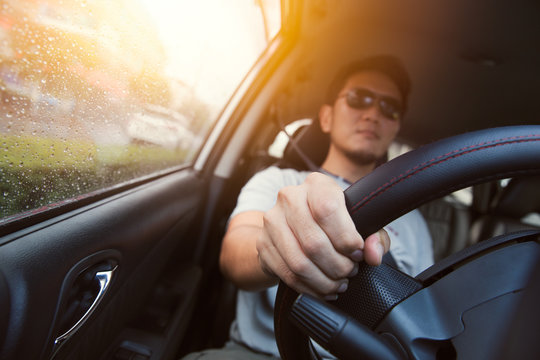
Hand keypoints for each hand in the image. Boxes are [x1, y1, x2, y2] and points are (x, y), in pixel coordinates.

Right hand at [256, 172, 389, 298]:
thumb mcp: (358, 224)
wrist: (292, 228)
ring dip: (324, 281)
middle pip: (314, 242)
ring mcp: (272, 220)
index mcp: (316, 184)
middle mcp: (290, 197)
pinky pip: (287, 274)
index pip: (328, 209)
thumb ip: (374, 237)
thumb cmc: (331, 224)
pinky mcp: (263, 244)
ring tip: (339, 283)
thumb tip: (373, 254)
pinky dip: (310, 288)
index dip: (346, 237)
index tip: (357, 253)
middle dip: (338, 266)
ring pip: (299, 262)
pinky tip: (323, 289)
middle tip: (349, 272)